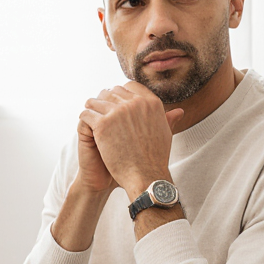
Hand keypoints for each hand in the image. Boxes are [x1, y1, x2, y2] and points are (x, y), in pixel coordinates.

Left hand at [78, 82, 183, 198]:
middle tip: (101, 113)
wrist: (146, 176)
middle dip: (105, 101)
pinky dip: (85, 119)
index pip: (129, 86)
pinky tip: (88, 128)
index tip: (116, 106)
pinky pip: (87, 113)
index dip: (120, 95)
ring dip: (93, 109)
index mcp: (150, 102)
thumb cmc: (156, 159)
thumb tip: (178, 111)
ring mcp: (118, 112)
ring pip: (96, 101)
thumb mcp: (165, 134)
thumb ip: (167, 119)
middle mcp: (135, 103)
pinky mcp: (103, 124)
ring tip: (92, 119)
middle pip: (112, 92)